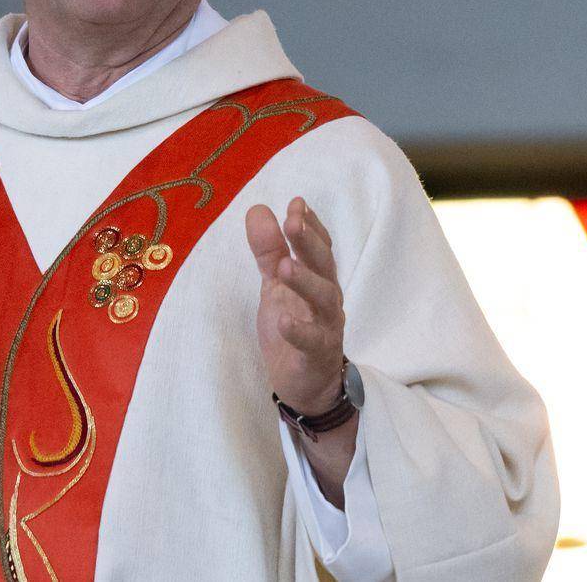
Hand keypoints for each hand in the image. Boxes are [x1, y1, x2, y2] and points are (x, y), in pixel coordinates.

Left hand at [245, 197, 344, 413]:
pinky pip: (311, 342)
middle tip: (292, 222)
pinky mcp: (316, 356)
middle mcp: (328, 300)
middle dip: (310, 243)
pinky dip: (299, 331)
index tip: (296, 203)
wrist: (304, 383)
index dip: (311, 226)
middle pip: (325, 267)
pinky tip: (284, 321)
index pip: (320, 248)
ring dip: (305, 281)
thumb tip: (258, 209)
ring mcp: (326, 328)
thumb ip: (269, 251)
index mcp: (318, 281)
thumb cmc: (293, 327)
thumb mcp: (275, 286)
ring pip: (324, 301)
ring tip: (285, 266)